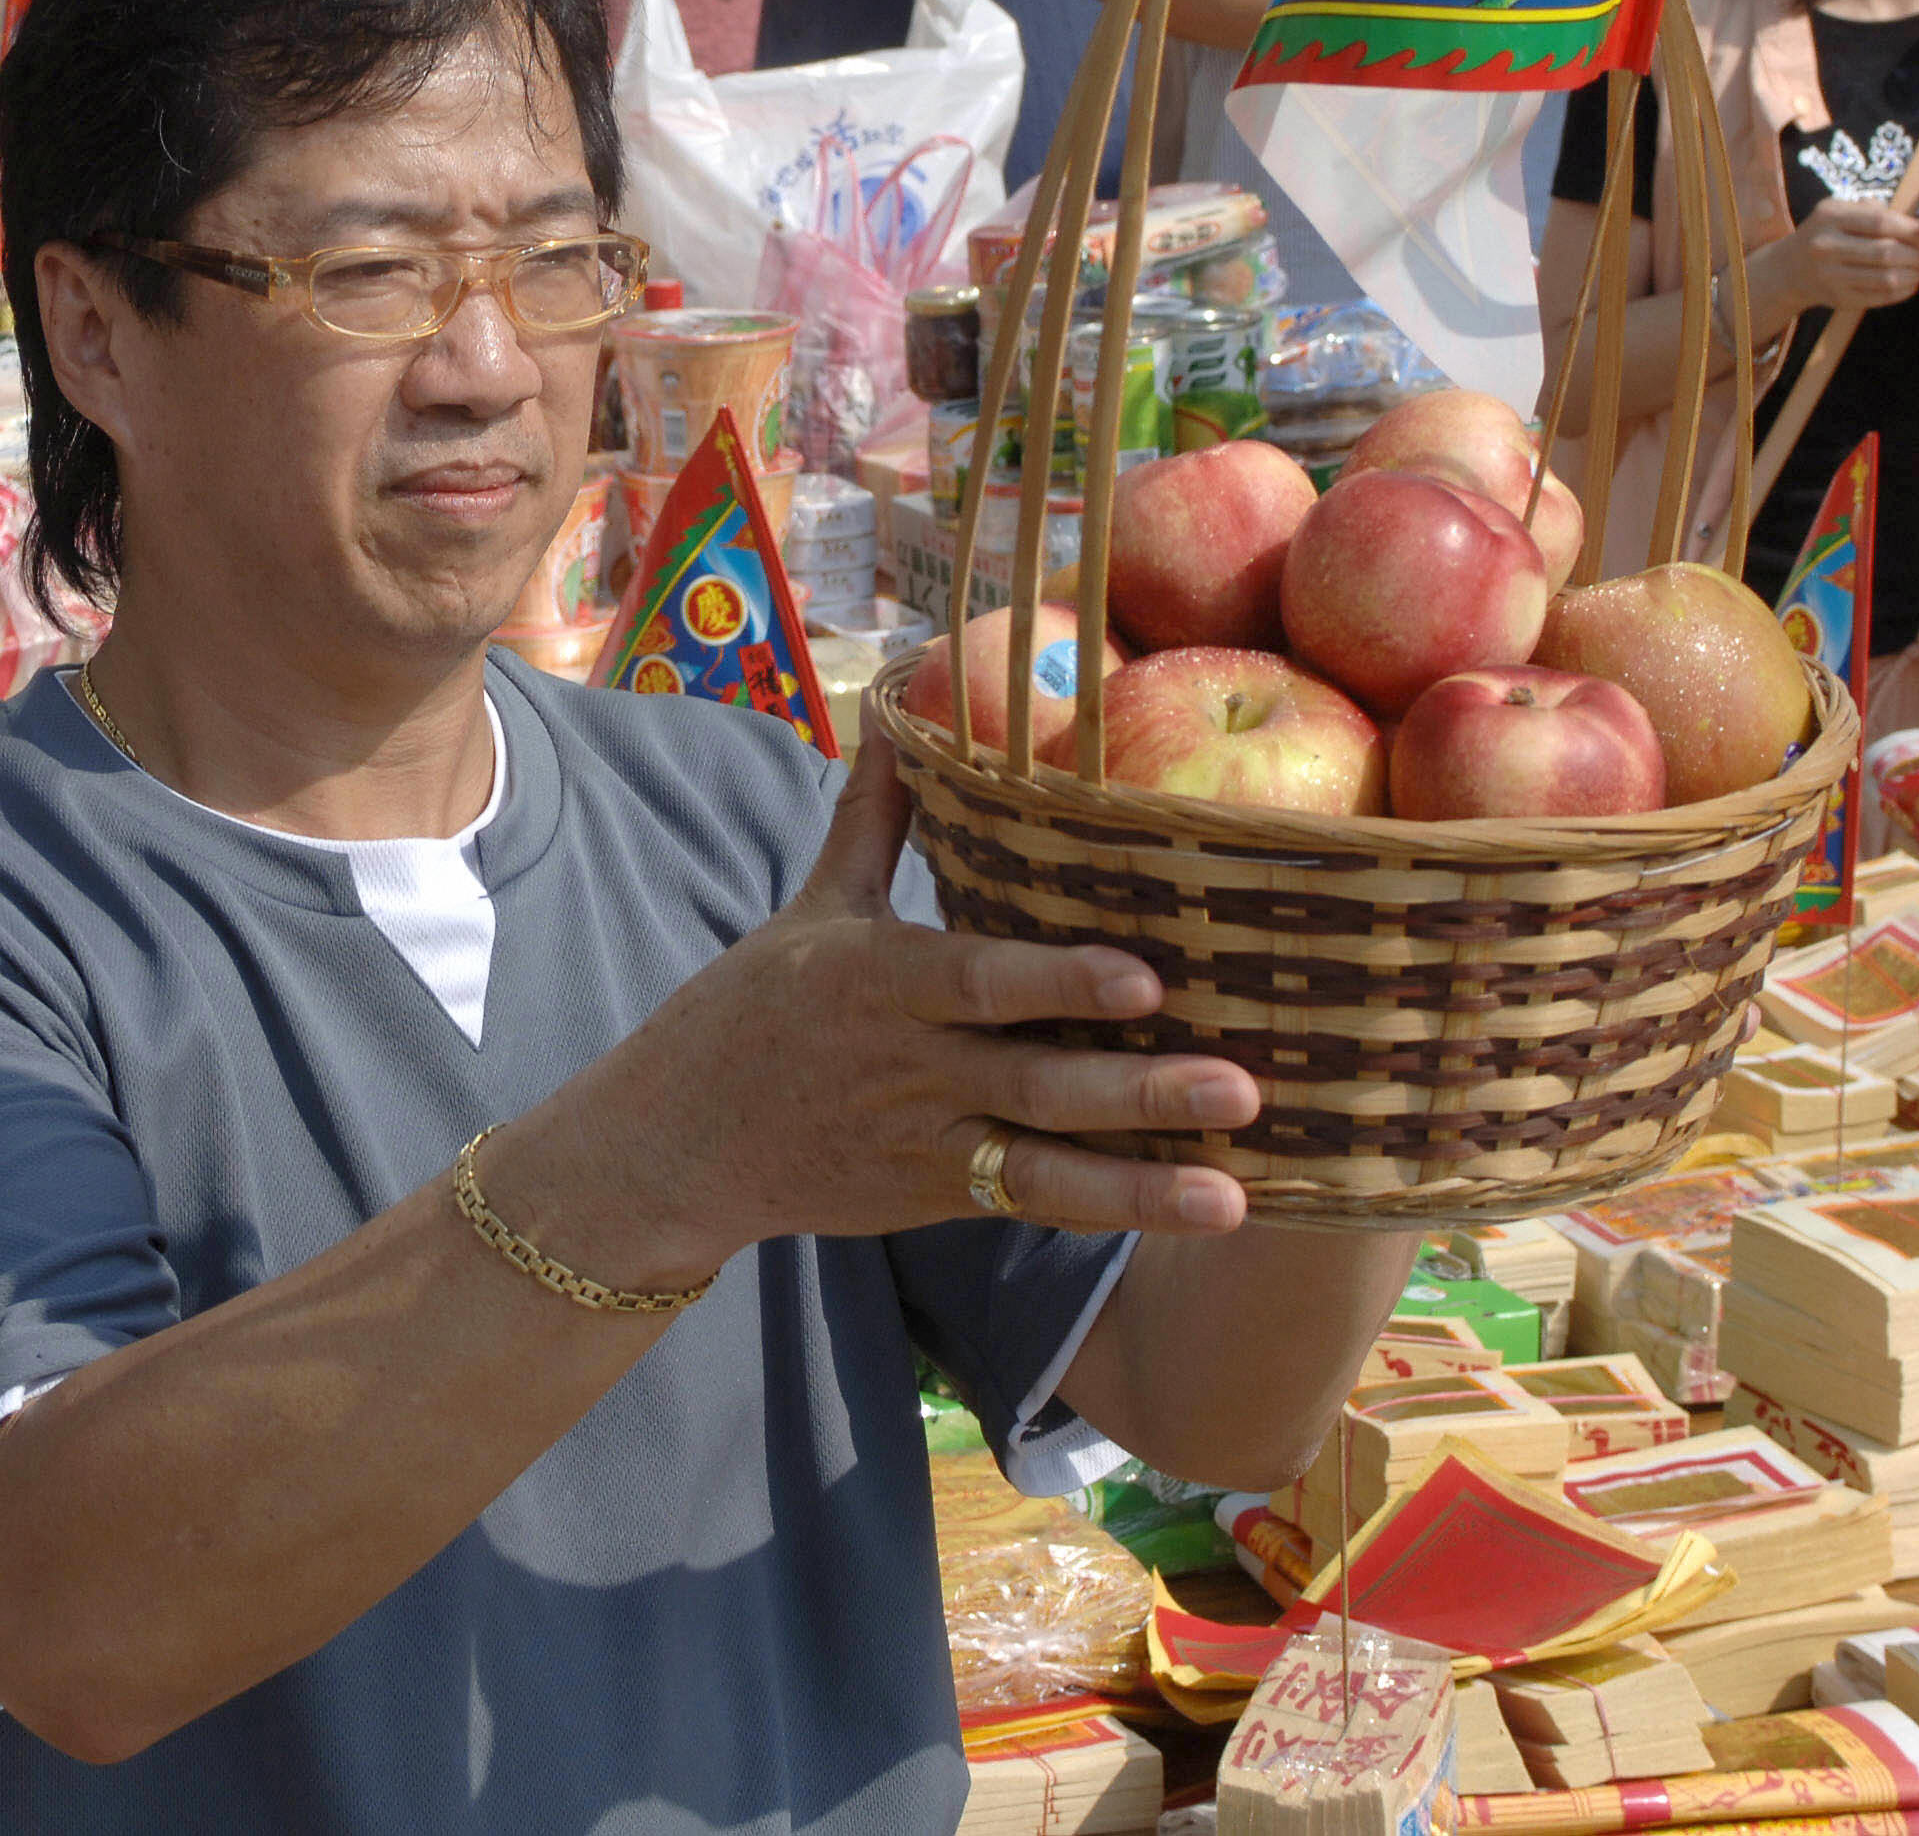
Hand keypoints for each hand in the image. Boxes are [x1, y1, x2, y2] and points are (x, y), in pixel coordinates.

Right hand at [493, 733, 1257, 1289]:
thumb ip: (876, 814)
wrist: (676, 1141)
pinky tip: (1195, 1213)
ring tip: (1236, 1194)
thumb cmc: (752, 1006)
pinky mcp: (932, 1199)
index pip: (976, 979)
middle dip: (1138, 1090)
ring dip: (1143, 1182)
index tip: (1144, 977)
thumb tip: (904, 706)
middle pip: (1033, 1083)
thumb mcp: (811, 905)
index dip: (1059, 983)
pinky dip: (1110, 1209)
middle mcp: (904, 1067)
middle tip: (1241, 1084)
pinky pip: (1031, 1202)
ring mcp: (921, 1143)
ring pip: (1044, 1169)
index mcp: (873, 980)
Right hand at [1774, 192, 1918, 311]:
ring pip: (1887, 278)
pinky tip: (1911, 283)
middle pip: (1886, 252)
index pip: (1881, 222)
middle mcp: (1826, 247)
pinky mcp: (1839, 299)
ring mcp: (1831, 276)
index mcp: (1829, 218)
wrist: (1789, 270)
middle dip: (1918, 254)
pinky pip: (1881, 297)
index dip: (1912, 229)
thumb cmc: (1824, 234)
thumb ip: (1873, 210)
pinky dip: (1904, 291)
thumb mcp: (1838, 211)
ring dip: (1915, 274)